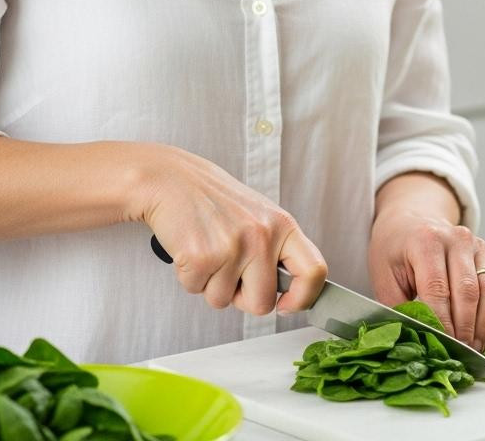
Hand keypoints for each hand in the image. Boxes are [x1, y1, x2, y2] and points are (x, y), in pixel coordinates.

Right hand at [125, 142, 327, 315]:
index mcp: (282, 225)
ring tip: (207, 250)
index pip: (313, 271)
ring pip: (223, 301)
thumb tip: (290, 294)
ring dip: (210, 284)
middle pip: (263, 303)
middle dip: (242, 298)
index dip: (304, 298)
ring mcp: (232, 247)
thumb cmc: (215, 201)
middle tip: (228, 271)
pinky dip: (189, 277)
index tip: (288, 305)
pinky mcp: (200, 257)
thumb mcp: (259, 216)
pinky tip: (190, 248)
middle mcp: (262, 236)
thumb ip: (277, 250)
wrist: (171, 179)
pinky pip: (196, 290)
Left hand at [368, 209, 484, 351]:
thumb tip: (412, 339)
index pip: (437, 289)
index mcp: (426, 241)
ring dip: (482, 327)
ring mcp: (477, 247)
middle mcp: (457, 239)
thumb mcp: (383, 275)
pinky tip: (482, 337)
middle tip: (458, 354)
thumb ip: (397, 306)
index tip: (441, 346)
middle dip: (463, 329)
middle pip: (468, 292)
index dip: (441, 322)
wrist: (413, 221)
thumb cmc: (395, 250)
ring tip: (472, 350)